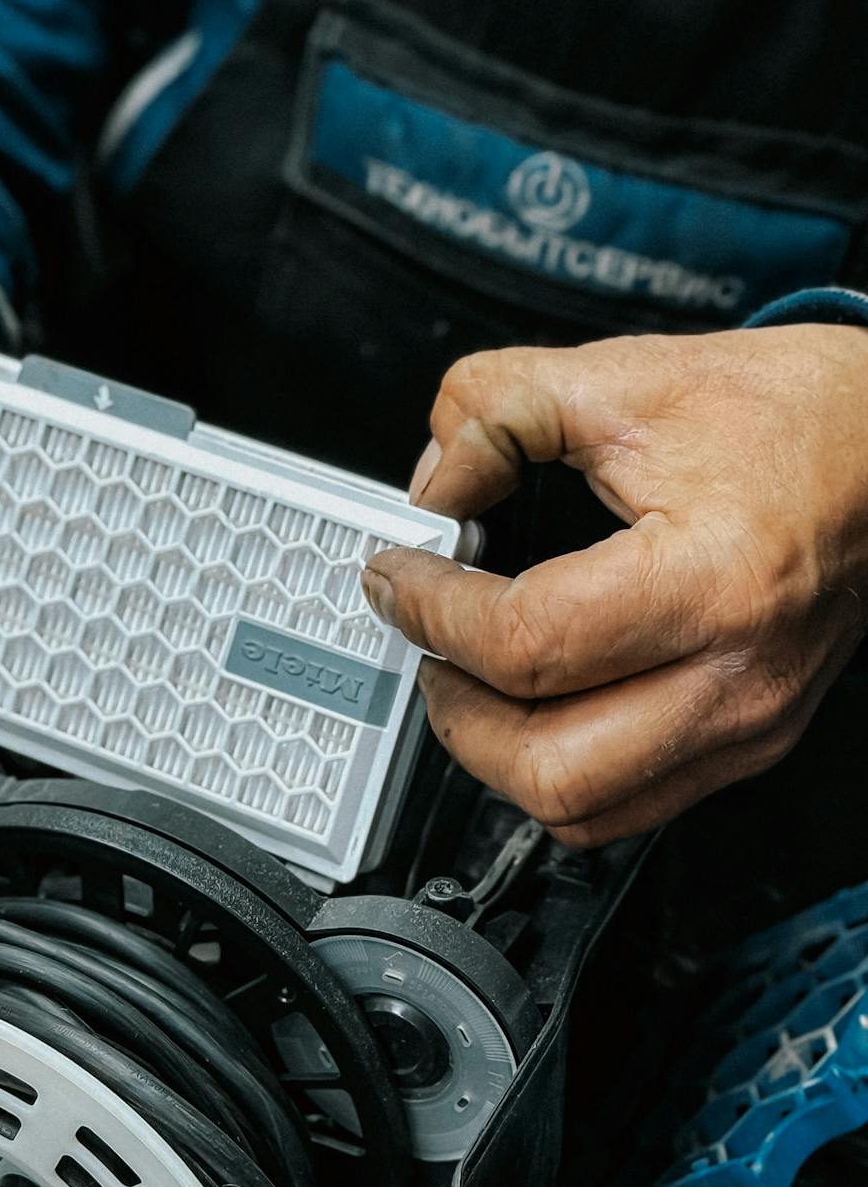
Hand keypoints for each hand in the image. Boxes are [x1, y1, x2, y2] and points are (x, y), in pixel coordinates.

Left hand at [362, 326, 867, 845]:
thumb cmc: (789, 414)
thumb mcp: (626, 375)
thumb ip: (500, 408)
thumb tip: (433, 480)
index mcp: (712, 577)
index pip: (529, 641)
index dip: (432, 609)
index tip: (397, 573)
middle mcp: (739, 675)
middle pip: (550, 767)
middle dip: (453, 712)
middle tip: (422, 638)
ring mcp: (750, 723)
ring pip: (585, 810)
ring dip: (497, 757)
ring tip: (468, 677)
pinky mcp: (751, 741)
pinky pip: (631, 804)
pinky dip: (559, 770)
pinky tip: (533, 703)